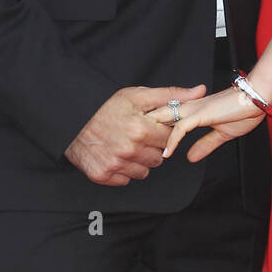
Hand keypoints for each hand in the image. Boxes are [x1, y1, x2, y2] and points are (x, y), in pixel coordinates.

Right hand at [65, 83, 205, 184]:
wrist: (72, 120)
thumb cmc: (105, 107)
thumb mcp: (138, 95)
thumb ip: (171, 95)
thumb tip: (199, 91)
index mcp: (140, 129)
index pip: (169, 140)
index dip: (161, 133)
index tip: (151, 127)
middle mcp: (129, 150)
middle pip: (159, 158)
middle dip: (151, 148)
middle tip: (136, 135)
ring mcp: (115, 165)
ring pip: (144, 171)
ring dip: (139, 161)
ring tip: (125, 145)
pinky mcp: (103, 176)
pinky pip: (126, 180)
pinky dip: (123, 170)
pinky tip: (115, 155)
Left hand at [147, 86, 265, 163]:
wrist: (256, 100)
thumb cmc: (243, 112)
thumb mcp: (220, 135)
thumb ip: (204, 144)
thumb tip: (190, 157)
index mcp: (193, 109)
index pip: (166, 115)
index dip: (152, 127)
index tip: (140, 140)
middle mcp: (189, 107)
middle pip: (158, 114)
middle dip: (143, 128)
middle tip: (128, 142)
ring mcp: (194, 110)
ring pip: (165, 119)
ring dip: (153, 135)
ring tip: (141, 150)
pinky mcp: (201, 115)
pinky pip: (181, 128)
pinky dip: (172, 141)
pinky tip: (167, 153)